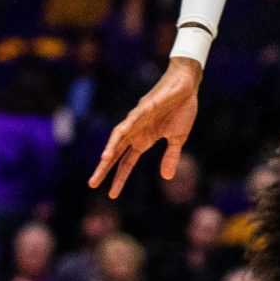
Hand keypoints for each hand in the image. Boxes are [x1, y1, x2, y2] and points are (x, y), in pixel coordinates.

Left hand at [88, 58, 202, 197]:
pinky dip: (123, 130)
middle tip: (92, 184)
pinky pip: (130, 120)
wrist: (186, 85)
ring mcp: (137, 119)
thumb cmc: (181, 109)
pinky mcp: (144, 108)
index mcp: (143, 140)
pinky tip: (116, 138)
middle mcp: (136, 131)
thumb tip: (166, 178)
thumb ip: (171, 157)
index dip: (119, 178)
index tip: (112, 194)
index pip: (126, 163)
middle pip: (116, 152)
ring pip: (118, 137)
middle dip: (104, 168)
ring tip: (102, 162)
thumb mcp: (178, 139)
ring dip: (110, 149)